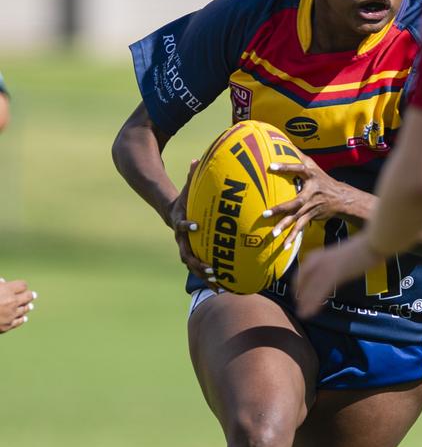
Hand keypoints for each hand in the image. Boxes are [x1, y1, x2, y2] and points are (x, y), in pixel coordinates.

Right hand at [0, 278, 36, 332]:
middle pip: (27, 297)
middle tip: (33, 295)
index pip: (22, 285)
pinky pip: (19, 321)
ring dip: (27, 307)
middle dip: (29, 295)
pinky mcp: (8, 325)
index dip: (22, 286)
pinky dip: (22, 318)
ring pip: (25, 309)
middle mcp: (12, 302)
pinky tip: (24, 318)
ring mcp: (11, 314)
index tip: (22, 286)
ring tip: (30, 306)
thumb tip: (3, 281)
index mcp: (7, 290)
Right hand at [167, 161, 216, 284]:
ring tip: (217, 281)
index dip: (187, 226)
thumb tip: (197, 158)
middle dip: (197, 262)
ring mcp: (186, 249)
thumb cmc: (184, 200)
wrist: (172, 213)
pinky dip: (210, 279)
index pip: (182, 225)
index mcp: (181, 222)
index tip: (195, 226)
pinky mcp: (193, 255)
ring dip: (204, 275)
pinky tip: (223, 287)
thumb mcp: (186, 188)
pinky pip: (201, 270)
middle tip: (209, 267)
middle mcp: (182, 239)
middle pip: (186, 253)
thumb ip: (192, 177)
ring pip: (193, 266)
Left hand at [266, 153, 345, 246]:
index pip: (297, 170)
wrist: (341, 198)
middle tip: (265, 214)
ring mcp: (311, 207)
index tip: (271, 166)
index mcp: (311, 177)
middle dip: (280, 209)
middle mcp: (310, 193)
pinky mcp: (311, 217)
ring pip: (296, 219)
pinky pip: (300, 228)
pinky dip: (293, 237)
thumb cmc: (322, 179)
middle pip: (294, 202)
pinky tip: (284, 246)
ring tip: (273, 234)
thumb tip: (283, 141)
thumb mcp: (313, 166)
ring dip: (285, 227)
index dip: (285, 167)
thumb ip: (298, 156)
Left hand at [293, 231, 381, 318]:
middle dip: (300, 296)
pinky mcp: (333, 275)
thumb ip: (330, 265)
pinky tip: (311, 312)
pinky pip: (320, 292)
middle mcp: (316, 261)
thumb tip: (328, 276)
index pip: (301, 273)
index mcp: (316, 255)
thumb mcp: (339, 256)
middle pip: (301, 282)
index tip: (298, 296)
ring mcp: (324, 268)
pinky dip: (314, 303)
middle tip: (300, 309)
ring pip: (310, 289)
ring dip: (305, 303)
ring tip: (303, 315)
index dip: (298, 286)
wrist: (371, 244)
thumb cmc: (360, 249)